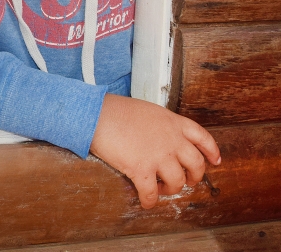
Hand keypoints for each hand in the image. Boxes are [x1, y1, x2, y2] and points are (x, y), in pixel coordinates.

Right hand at [90, 94, 220, 208]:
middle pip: (196, 164)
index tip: (215, 160)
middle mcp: (171, 140)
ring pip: (177, 182)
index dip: (211, 151)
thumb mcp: (147, 111)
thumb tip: (161, 139)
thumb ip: (161, 125)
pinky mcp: (141, 169)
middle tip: (187, 180)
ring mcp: (158, 156)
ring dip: (171, 189)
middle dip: (194, 176)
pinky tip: (145, 202)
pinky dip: (150, 201)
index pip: (202, 137)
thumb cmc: (115, 110)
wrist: (96, 114)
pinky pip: (151, 193)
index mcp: (173, 123)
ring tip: (160, 188)